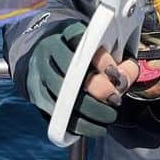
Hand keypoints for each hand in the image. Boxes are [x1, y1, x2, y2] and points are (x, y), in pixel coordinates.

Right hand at [25, 20, 139, 137]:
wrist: (51, 58)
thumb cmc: (87, 56)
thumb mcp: (105, 50)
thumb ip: (121, 62)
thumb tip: (123, 79)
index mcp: (66, 32)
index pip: (82, 42)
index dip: (100, 59)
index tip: (115, 73)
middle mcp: (48, 50)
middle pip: (71, 71)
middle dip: (97, 89)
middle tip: (115, 99)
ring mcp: (39, 72)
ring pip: (62, 95)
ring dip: (89, 110)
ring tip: (109, 115)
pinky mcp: (36, 94)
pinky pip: (56, 114)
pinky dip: (78, 124)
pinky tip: (97, 126)